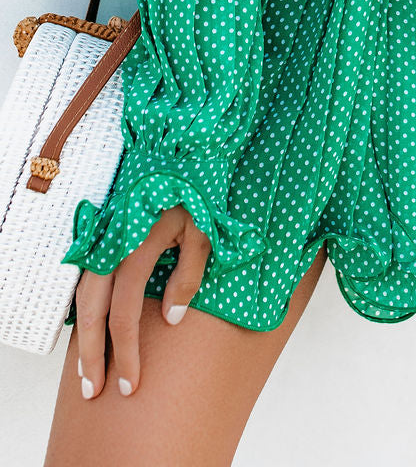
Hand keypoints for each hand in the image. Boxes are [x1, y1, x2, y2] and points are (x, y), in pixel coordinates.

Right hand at [74, 204, 211, 398]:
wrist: (180, 154)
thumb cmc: (196, 193)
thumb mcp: (202, 232)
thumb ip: (188, 275)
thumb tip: (172, 319)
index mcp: (136, 248)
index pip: (125, 313)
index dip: (126, 352)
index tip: (131, 383)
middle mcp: (111, 248)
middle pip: (92, 312)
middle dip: (92, 356)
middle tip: (94, 392)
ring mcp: (102, 242)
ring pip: (82, 298)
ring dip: (83, 337)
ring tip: (86, 373)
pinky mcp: (102, 238)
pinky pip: (85, 282)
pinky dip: (84, 311)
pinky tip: (90, 333)